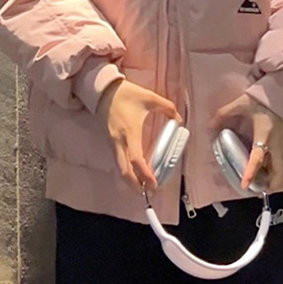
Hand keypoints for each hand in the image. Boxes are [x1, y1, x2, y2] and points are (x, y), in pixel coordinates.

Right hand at [97, 79, 182, 193]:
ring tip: (143, 187)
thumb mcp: (150, 98)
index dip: (145, 174)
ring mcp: (112, 143)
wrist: (103, 91)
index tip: (154, 184)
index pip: (136, 159)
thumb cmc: (127, 95)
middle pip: (124, 171)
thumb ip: (168, 108)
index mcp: (130, 132)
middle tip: (149, 192)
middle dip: (135, 185)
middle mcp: (119, 141)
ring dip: (130, 180)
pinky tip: (135, 174)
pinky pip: (118, 161)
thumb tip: (179, 120)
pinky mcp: (110, 142)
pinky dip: (126, 171)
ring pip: (119, 168)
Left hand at [207, 93, 282, 192]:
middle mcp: (276, 143)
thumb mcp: (241, 104)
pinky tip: (261, 170)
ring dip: (271, 178)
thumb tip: (209, 127)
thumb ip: (223, 115)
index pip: (258, 157)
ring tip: (258, 185)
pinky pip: (278, 160)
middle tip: (258, 191)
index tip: (245, 185)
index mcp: (265, 135)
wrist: (282, 92)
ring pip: (280, 167)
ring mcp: (282, 144)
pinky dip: (272, 169)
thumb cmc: (262, 99)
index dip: (251, 172)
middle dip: (270, 184)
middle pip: (278, 170)